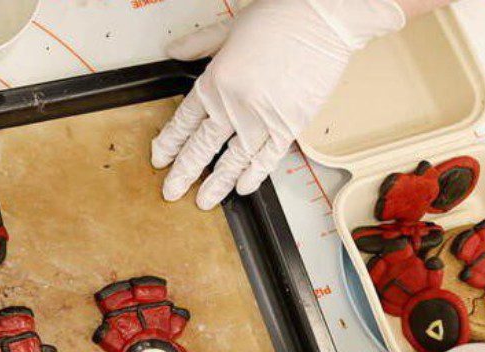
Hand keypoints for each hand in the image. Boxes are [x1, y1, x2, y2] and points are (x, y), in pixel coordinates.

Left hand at [152, 0, 404, 209]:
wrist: (324, 19)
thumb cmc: (280, 17)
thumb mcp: (229, 27)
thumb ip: (198, 44)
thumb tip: (173, 51)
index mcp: (215, 81)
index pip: (183, 122)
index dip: (169, 143)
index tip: (160, 158)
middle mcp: (233, 106)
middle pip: (201, 148)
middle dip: (183, 173)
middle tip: (171, 191)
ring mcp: (262, 120)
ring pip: (232, 161)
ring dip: (216, 184)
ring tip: (204, 201)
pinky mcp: (289, 126)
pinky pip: (267, 159)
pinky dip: (253, 176)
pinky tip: (242, 188)